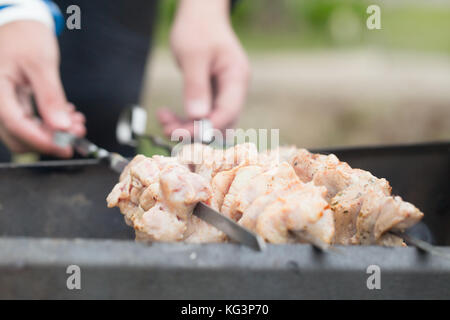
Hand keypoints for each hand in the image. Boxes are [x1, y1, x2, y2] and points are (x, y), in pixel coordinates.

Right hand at [0, 21, 85, 157]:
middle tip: (77, 133)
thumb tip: (61, 126)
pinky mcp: (13, 103)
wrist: (20, 25)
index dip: (42, 140)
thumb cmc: (26, 37)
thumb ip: (50, 97)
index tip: (65, 146)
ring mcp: (4, 103)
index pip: (16, 124)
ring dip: (52, 133)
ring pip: (25, 131)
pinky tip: (67, 117)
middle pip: (18, 135)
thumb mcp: (41, 64)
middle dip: (50, 139)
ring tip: (76, 123)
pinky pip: (29, 122)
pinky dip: (49, 124)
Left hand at [158, 0, 249, 137]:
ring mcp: (224, 93)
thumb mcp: (193, 55)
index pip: (228, 112)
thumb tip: (197, 116)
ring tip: (163, 120)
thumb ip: (196, 85)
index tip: (182, 133)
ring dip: (186, 127)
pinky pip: (201, 115)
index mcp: (236, 78)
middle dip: (195, 131)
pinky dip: (184, 118)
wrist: (201, 16)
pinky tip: (166, 114)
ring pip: (209, 122)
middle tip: (168, 129)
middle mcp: (234, 90)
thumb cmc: (199, 28)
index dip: (207, 127)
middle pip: (221, 123)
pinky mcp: (212, 95)